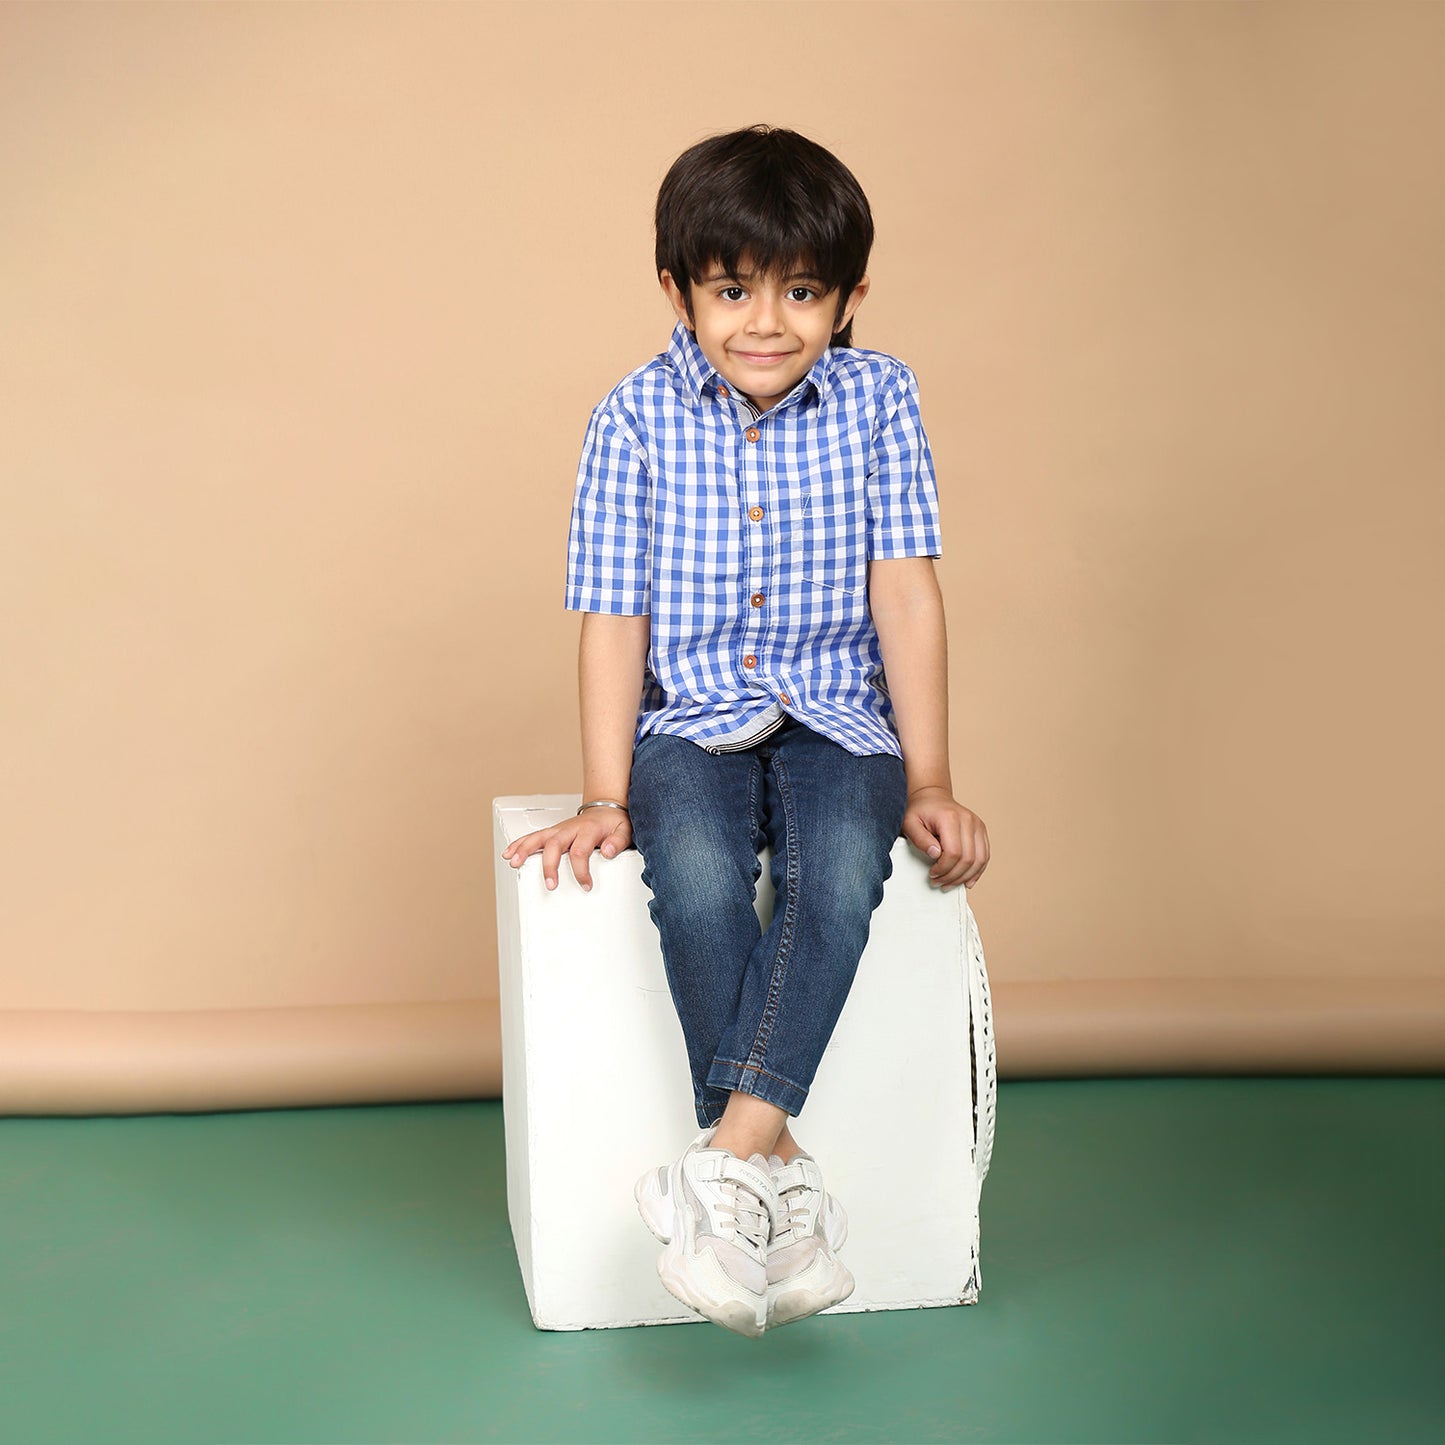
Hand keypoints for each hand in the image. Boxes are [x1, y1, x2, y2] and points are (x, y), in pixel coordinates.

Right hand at [500, 808, 632, 892]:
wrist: (606, 809)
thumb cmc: (613, 823)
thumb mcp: (624, 830)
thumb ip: (618, 841)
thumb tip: (609, 852)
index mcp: (588, 830)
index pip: (581, 851)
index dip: (581, 870)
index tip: (586, 885)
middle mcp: (570, 829)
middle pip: (555, 845)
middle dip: (550, 865)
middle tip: (551, 884)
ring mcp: (559, 830)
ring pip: (539, 838)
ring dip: (525, 850)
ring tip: (514, 863)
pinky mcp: (552, 832)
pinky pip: (534, 836)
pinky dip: (520, 843)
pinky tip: (509, 853)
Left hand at [902, 787, 988, 890]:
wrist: (931, 797)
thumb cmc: (919, 811)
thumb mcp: (909, 823)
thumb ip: (920, 839)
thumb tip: (935, 854)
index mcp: (950, 818)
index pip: (954, 852)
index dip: (943, 868)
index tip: (932, 874)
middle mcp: (968, 820)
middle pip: (968, 859)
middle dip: (953, 876)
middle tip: (939, 882)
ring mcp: (977, 825)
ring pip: (979, 860)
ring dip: (965, 877)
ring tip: (950, 884)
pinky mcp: (981, 830)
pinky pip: (985, 856)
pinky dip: (977, 871)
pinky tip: (967, 880)